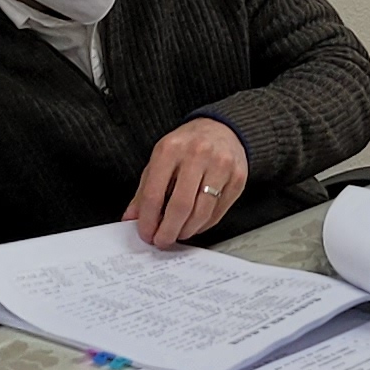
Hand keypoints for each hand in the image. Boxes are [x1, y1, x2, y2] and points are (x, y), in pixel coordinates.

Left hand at [129, 118, 251, 248]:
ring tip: (178, 234)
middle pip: (180, 206)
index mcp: (171, 149)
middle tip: (162, 240)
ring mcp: (220, 166)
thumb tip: (132, 218)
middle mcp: (197, 155)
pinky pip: (217, 212)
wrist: (222, 129)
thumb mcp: (161, 159)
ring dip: (187, 230)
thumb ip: (145, 189)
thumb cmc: (188, 145)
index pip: (154, 193)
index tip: (146, 233)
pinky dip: (203, 225)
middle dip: (168, 231)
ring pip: (201, 212)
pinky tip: (194, 224)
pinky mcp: (237, 178)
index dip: (148, 220)